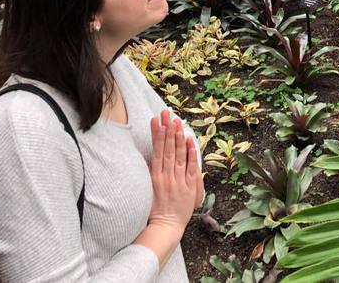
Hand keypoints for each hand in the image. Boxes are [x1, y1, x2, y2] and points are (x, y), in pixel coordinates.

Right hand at [147, 110, 203, 230]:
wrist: (165, 226)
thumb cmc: (156, 208)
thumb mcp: (149, 188)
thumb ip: (150, 171)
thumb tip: (148, 155)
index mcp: (155, 175)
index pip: (156, 150)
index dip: (157, 134)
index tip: (156, 120)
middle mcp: (166, 175)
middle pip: (167, 148)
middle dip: (167, 129)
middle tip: (166, 113)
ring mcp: (178, 180)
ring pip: (178, 155)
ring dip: (177, 137)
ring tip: (176, 122)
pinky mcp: (189, 187)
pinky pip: (190, 167)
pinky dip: (190, 154)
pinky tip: (190, 141)